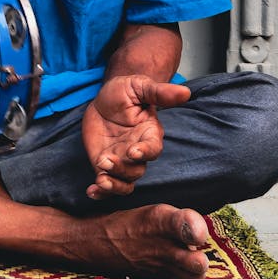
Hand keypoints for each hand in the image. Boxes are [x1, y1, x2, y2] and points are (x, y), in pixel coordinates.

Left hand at [82, 74, 190, 199]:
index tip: (133, 151)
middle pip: (137, 170)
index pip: (153, 149)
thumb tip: (185, 91)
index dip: (145, 152)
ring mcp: (122, 161)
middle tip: (105, 160)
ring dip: (113, 185)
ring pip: (125, 183)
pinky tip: (92, 191)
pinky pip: (107, 185)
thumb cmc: (125, 91)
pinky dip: (100, 192)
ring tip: (100, 180)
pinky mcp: (106, 166)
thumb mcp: (139, 86)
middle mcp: (138, 152)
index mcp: (149, 134)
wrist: (104, 99)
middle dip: (122, 169)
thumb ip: (160, 92)